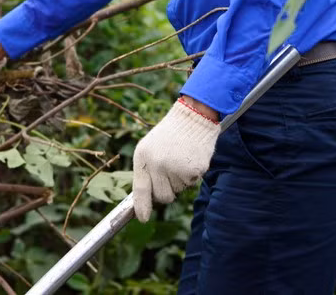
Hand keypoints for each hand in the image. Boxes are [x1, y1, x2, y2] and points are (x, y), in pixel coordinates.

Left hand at [132, 98, 220, 221]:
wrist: (191, 118)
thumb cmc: (168, 136)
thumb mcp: (148, 149)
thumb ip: (146, 172)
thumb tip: (146, 201)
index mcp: (143, 157)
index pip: (141, 189)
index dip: (142, 206)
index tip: (142, 218)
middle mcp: (158, 164)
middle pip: (163, 196)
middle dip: (167, 191)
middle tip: (171, 172)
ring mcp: (176, 167)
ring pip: (179, 190)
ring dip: (180, 180)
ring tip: (180, 158)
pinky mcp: (194, 169)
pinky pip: (192, 183)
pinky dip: (192, 175)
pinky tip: (190, 158)